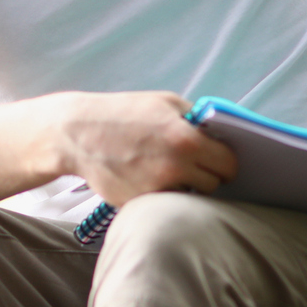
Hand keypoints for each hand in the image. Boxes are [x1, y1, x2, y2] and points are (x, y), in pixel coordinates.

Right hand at [52, 91, 238, 206]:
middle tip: (194, 165)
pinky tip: (147, 176)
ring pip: (190, 196)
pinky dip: (162, 193)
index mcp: (186, 140)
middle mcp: (175, 168)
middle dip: (208, 175)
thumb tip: (221, 135)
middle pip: (213, 184)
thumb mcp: (165, 102)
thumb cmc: (123, 114)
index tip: (220, 161)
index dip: (227, 162)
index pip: (229, 164)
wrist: (77, 134)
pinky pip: (164, 202)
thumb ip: (197, 119)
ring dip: (186, 186)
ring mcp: (156, 189)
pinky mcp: (139, 203)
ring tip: (167, 169)